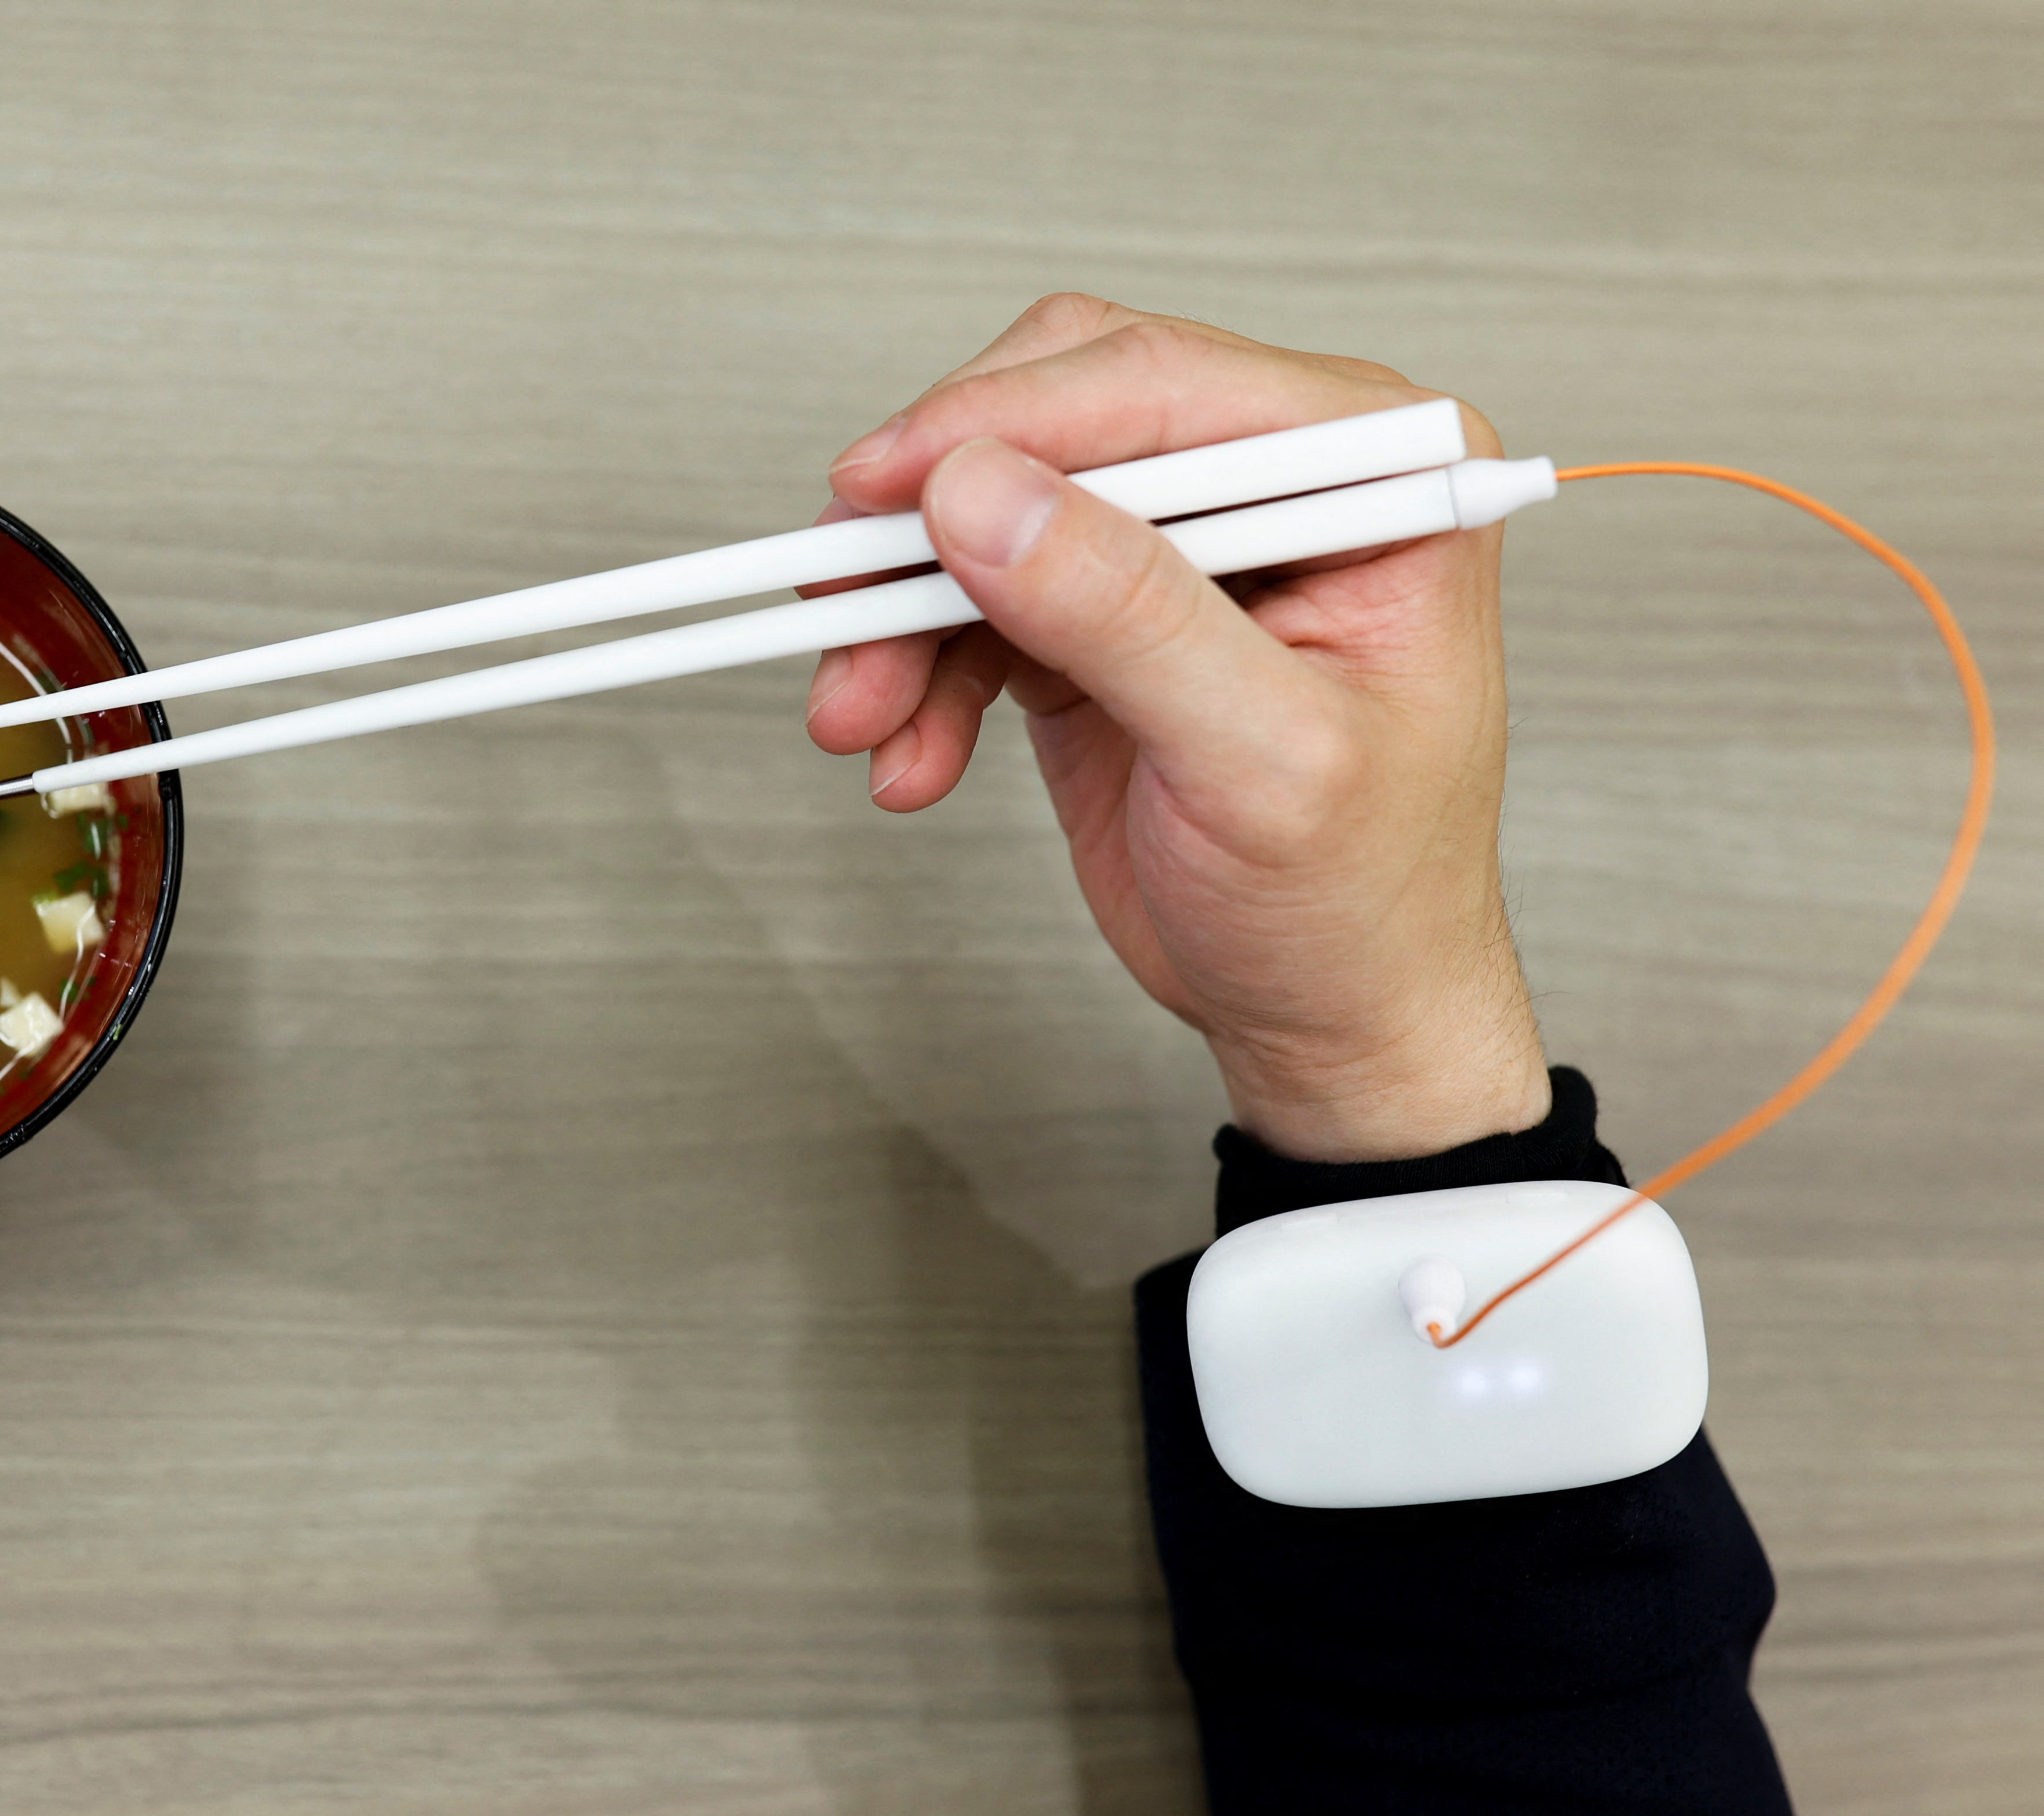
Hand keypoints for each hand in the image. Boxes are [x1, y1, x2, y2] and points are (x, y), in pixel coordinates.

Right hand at [806, 295, 1549, 1160]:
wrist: (1331, 1023)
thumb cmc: (1357, 904)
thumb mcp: (1258, 763)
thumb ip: (1126, 615)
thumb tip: (983, 495)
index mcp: (1377, 472)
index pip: (1164, 386)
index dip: (1006, 420)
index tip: (884, 484)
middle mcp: (1281, 481)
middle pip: (1057, 417)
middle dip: (936, 518)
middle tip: (845, 599)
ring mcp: (1183, 545)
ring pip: (991, 505)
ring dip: (902, 613)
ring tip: (860, 717)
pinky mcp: (1101, 612)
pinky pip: (970, 596)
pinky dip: (917, 670)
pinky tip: (908, 752)